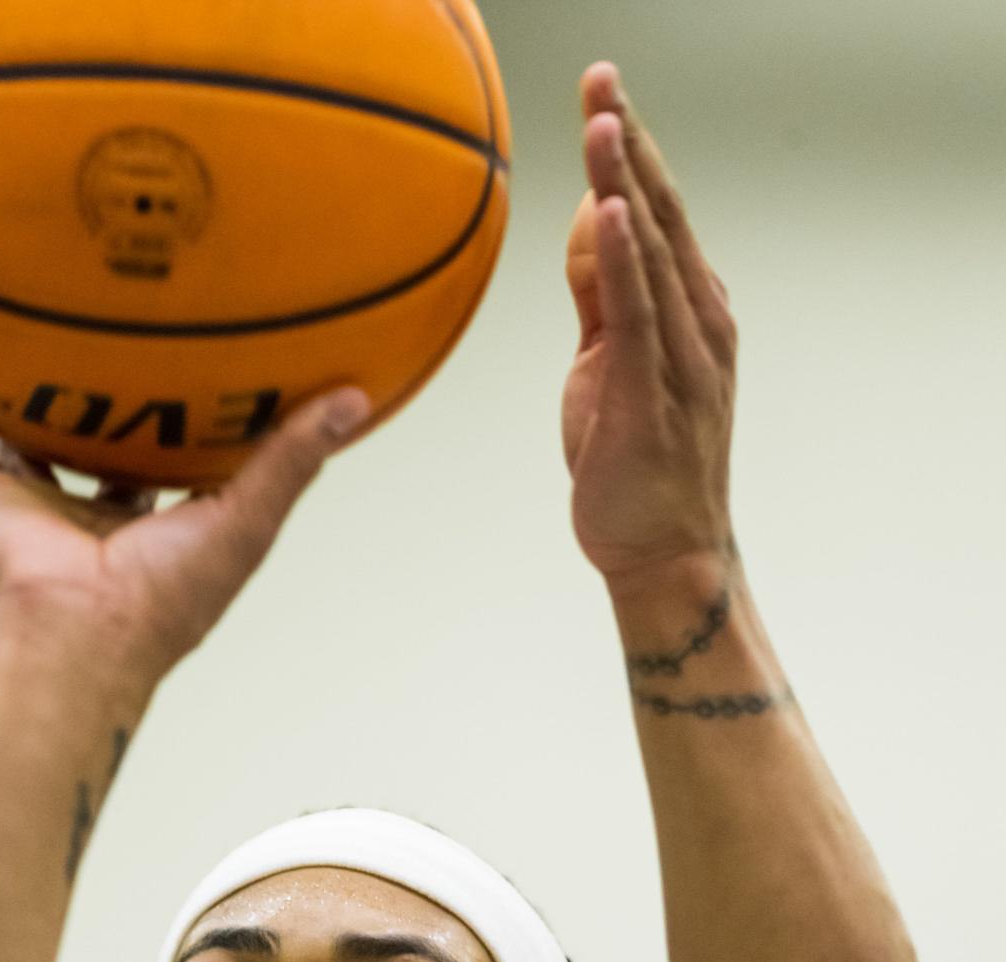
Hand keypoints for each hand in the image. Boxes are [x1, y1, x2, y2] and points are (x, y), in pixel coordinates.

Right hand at [0, 385, 370, 680]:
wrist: (85, 633)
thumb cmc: (171, 595)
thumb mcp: (249, 516)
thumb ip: (295, 458)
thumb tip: (357, 400)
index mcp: (164, 525)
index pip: (183, 465)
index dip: (195, 424)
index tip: (207, 374)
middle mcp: (102, 517)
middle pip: (104, 455)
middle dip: (109, 415)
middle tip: (113, 354)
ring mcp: (44, 511)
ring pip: (29, 451)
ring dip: (21, 413)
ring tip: (17, 357)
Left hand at [562, 64, 738, 593]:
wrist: (663, 552)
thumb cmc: (634, 461)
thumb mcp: (606, 361)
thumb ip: (602, 289)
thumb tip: (595, 213)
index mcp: (688, 310)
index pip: (655, 213)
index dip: (630, 150)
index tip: (603, 92)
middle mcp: (697, 323)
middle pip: (660, 215)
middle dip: (630, 143)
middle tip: (602, 79)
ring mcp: (681, 359)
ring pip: (653, 255)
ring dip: (628, 184)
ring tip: (605, 122)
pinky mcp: (650, 395)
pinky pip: (639, 317)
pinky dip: (628, 262)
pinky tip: (614, 212)